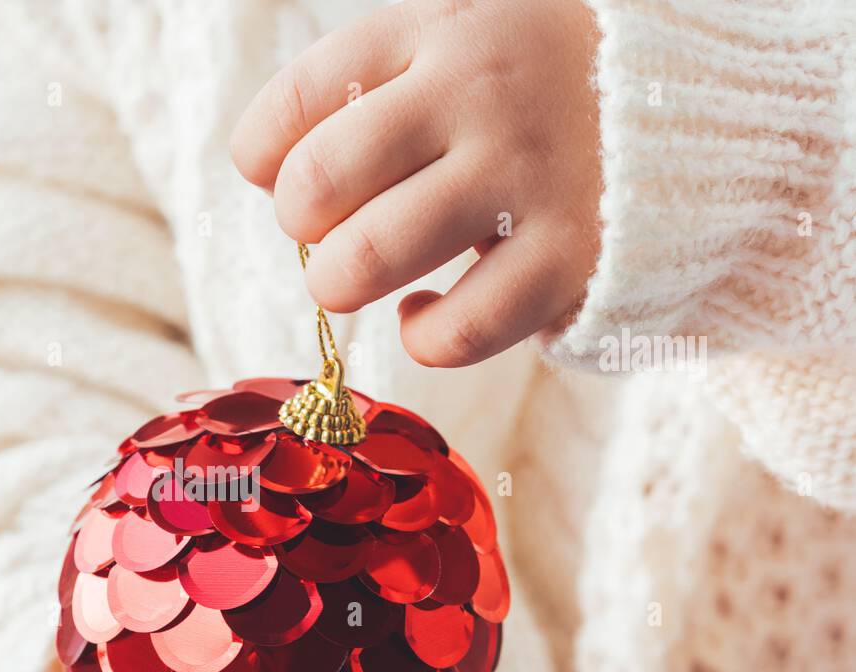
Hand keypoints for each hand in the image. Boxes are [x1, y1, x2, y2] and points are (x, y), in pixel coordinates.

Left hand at [230, 0, 601, 367]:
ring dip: (339, 284)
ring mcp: (527, 178)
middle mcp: (480, 94)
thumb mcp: (472, 39)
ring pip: (366, 260)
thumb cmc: (553, 88)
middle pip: (317, 184)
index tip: (275, 174)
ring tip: (359, 276)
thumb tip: (264, 166)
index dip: (263, 153)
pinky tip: (424, 315)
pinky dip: (420, 337)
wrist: (712, 113)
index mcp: (445, 30)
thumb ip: (379, 84)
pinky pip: (453, 331)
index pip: (303, 96)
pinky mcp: (570, 260)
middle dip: (301, 225)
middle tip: (327, 231)